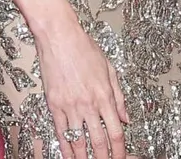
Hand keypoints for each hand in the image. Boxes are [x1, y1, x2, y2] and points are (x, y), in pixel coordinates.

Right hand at [34, 13, 128, 158]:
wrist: (58, 35)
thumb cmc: (82, 46)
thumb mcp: (108, 68)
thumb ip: (119, 95)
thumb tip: (126, 117)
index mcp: (105, 95)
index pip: (116, 133)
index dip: (120, 150)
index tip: (120, 157)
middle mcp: (89, 104)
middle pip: (99, 142)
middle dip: (104, 158)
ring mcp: (70, 105)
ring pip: (79, 142)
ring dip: (84, 157)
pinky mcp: (54, 103)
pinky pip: (61, 132)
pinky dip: (65, 147)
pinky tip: (68, 154)